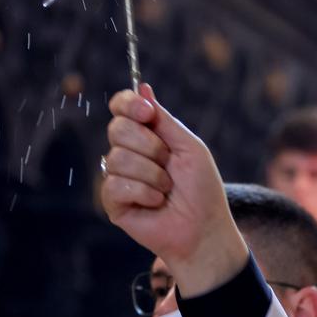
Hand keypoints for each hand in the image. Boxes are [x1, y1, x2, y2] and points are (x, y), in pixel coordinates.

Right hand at [102, 83, 247, 295]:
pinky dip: (143, 192)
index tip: (147, 113)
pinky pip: (115, 184)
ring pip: (117, 158)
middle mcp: (129, 153)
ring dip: (152, 174)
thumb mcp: (189, 147)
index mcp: (147, 136)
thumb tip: (143, 87)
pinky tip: (156, 203)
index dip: (128, 104)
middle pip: (117, 128)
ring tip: (166, 189)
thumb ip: (164, 120)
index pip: (122, 108)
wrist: (204, 228)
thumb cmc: (202, 189)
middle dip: (149, 145)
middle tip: (169, 162)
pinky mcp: (113, 202)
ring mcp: (119, 177)